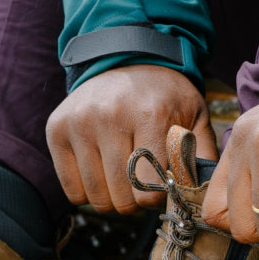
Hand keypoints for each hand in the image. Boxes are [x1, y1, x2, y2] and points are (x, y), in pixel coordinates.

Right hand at [46, 64, 216, 213]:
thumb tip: (200, 198)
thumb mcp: (194, 118)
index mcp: (149, 114)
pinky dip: (88, 192)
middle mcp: (109, 117)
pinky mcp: (56, 129)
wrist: (127, 59)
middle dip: (135, 200)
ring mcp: (78, 123)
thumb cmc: (164, 97)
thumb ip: (202, 157)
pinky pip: (72, 190)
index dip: (157, 197)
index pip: (149, 190)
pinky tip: (100, 172)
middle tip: (140, 182)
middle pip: (122, 198)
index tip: (159, 184)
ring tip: (122, 177)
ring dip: (112, 197)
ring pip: (96, 197)